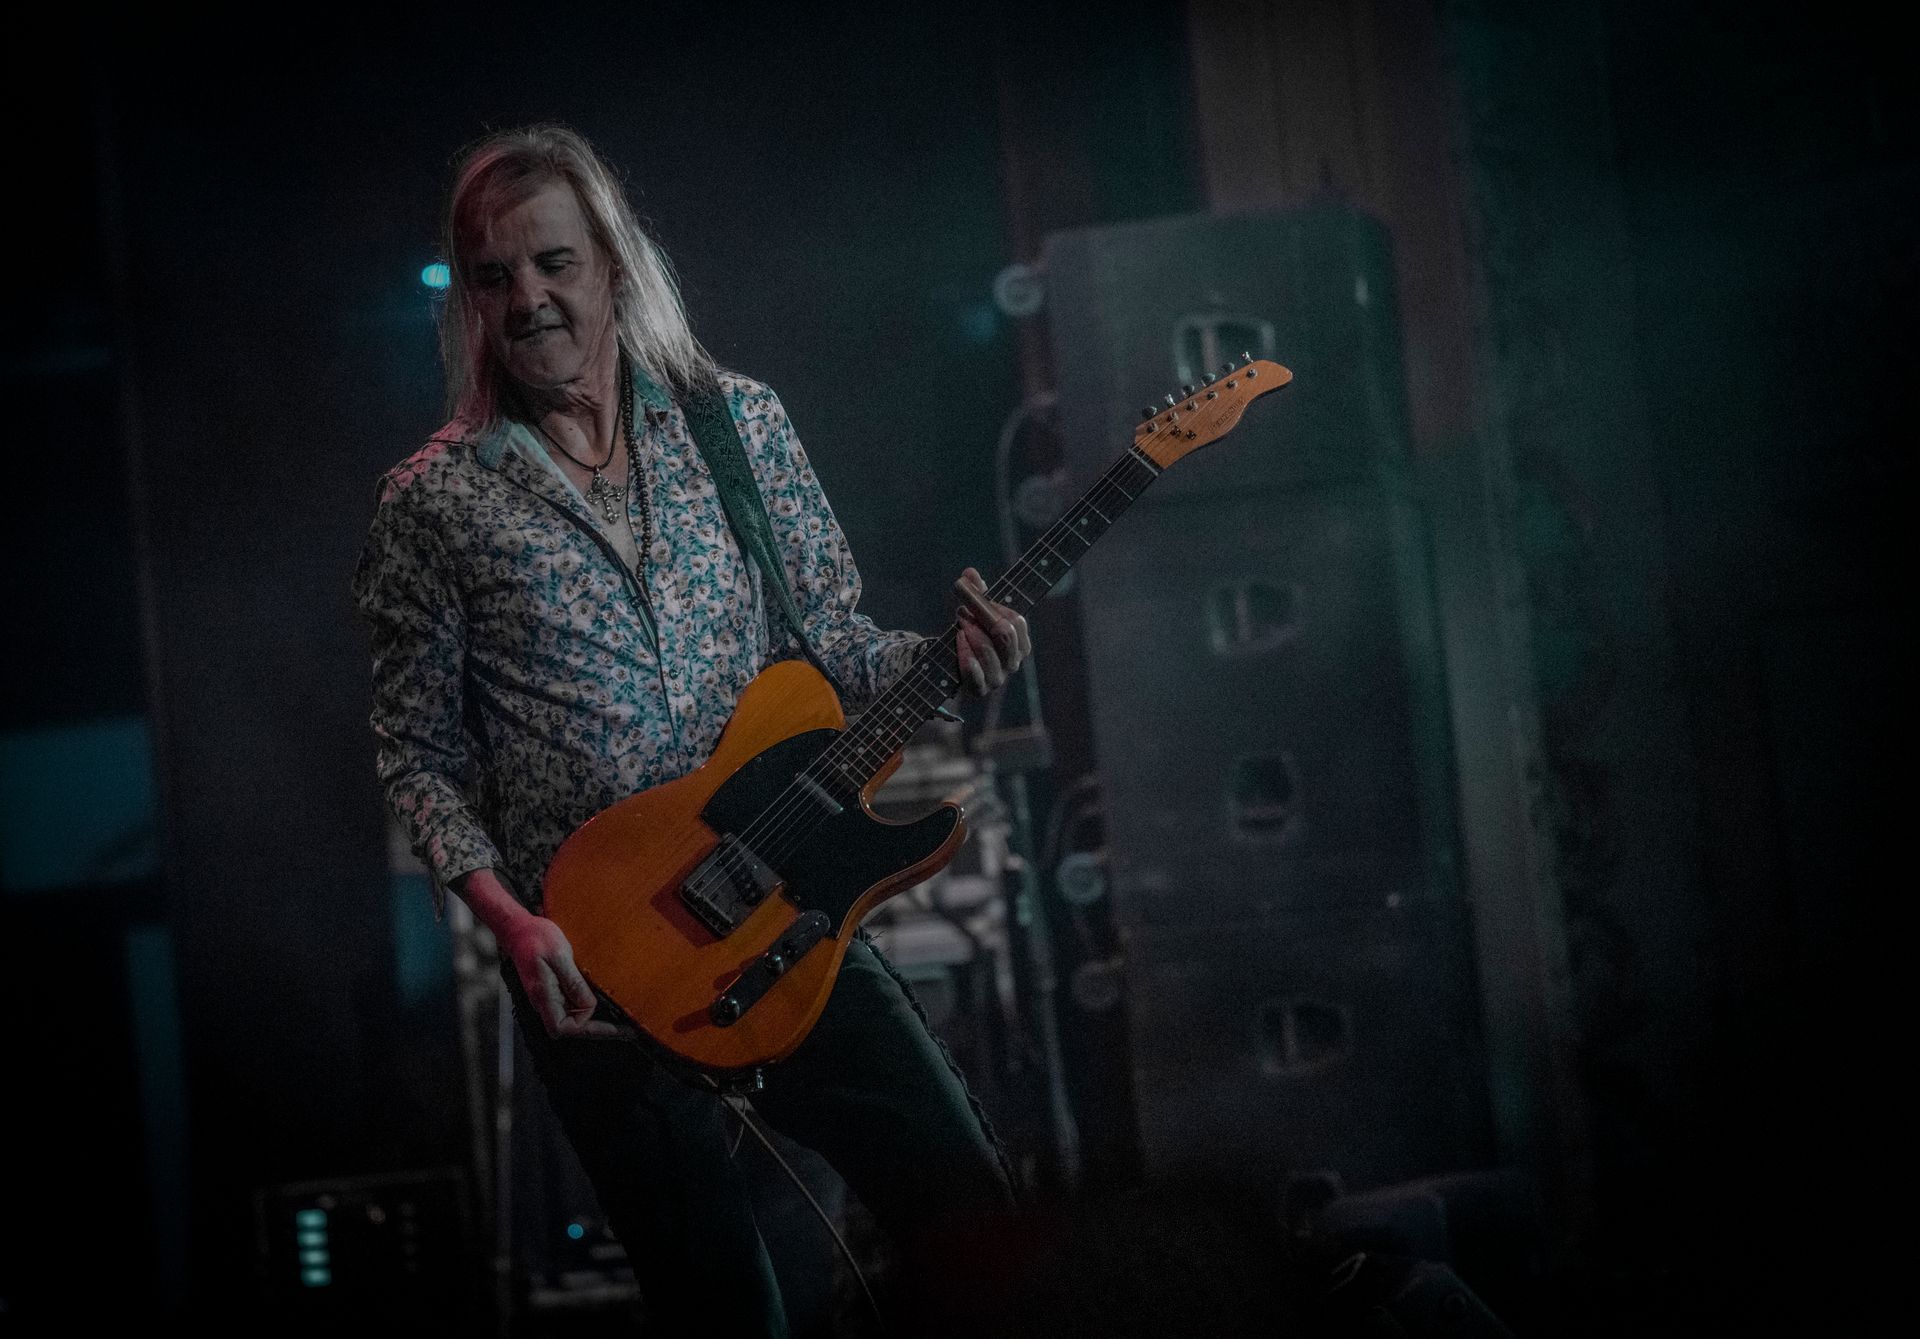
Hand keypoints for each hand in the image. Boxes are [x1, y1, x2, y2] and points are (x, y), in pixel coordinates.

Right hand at [498, 914, 627, 1039]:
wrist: (518, 928)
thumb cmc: (536, 938)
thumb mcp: (559, 956)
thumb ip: (573, 982)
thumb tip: (589, 1006)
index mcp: (544, 996)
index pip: (562, 1027)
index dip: (587, 1029)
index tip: (614, 1027)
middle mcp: (545, 1001)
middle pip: (570, 1026)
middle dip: (598, 1028)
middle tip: (627, 1029)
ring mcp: (548, 996)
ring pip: (572, 1016)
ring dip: (594, 1018)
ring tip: (621, 1019)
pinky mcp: (553, 988)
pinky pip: (571, 1003)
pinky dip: (587, 1005)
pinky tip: (604, 1000)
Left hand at [953, 566, 1030, 696]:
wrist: (954, 667)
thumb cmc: (972, 636)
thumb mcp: (975, 614)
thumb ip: (976, 592)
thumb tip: (970, 572)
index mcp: (1021, 644)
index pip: (1017, 621)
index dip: (994, 606)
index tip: (975, 598)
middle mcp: (1013, 663)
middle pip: (1005, 635)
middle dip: (982, 618)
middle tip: (964, 611)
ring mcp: (998, 678)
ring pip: (988, 652)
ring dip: (971, 634)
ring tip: (959, 626)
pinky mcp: (979, 690)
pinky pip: (975, 675)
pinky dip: (966, 658)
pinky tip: (959, 643)